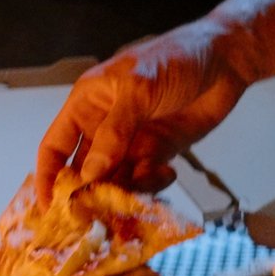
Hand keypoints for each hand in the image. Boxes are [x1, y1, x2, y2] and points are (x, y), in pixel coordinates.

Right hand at [35, 19, 252, 188]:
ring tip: (140, 196)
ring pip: (115, 180)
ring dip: (124, 194)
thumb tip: (89, 174)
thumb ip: (114, 132)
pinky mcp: (158, 152)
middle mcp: (104, 126)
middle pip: (84, 171)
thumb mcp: (139, 90)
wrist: (226, 60)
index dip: (48, 176)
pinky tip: (167, 173)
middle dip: (88, 194)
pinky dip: (152, 185)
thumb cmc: (176, 58)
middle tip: (98, 216)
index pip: (55, 146)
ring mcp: (131, 142)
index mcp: (87, 104)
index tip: (48, 208)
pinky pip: (145, 180)